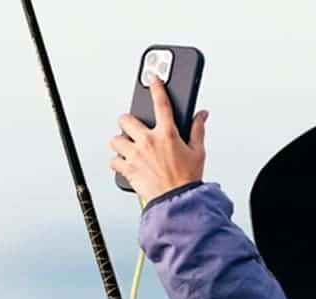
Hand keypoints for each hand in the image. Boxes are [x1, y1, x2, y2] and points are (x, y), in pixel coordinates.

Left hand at [110, 76, 208, 204]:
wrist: (178, 202)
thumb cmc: (188, 180)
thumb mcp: (198, 152)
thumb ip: (198, 129)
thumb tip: (202, 114)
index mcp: (168, 134)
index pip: (161, 103)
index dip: (157, 87)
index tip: (153, 78)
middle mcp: (148, 141)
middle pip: (126, 119)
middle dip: (128, 122)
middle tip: (134, 128)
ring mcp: (136, 155)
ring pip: (115, 139)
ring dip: (120, 142)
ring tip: (129, 148)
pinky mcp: (128, 169)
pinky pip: (113, 160)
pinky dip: (118, 162)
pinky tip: (126, 164)